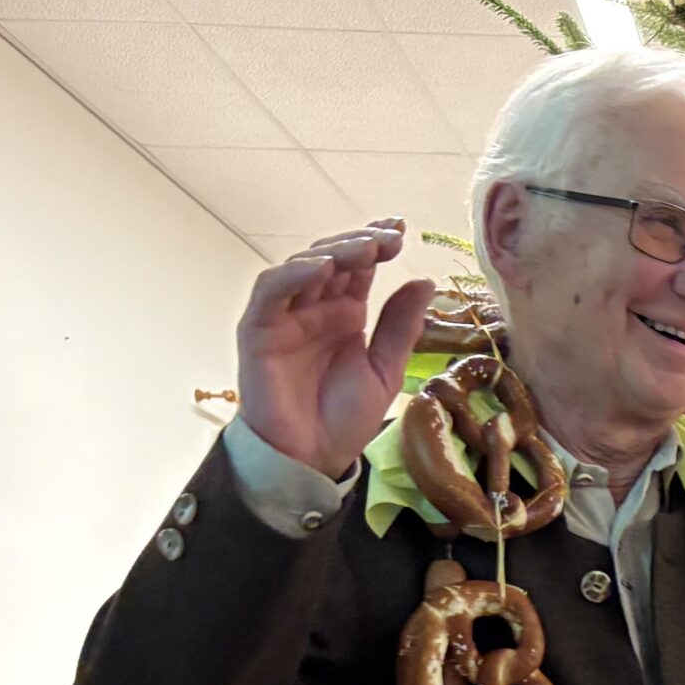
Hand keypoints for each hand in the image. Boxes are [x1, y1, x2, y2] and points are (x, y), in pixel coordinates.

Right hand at [236, 220, 436, 478]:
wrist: (311, 457)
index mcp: (345, 313)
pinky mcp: (259, 328)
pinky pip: (272, 291)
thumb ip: (401, 327)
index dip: (377, 244)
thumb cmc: (344, 418)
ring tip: (365, 248)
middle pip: (333, 259)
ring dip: (333, 252)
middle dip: (361, 242)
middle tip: (389, 236)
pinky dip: (294, 274)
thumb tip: (425, 280)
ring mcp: (285, 315)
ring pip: (303, 267)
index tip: (402, 228)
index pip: (359, 267)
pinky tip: (322, 267)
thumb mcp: (385, 371)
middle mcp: (314, 307)